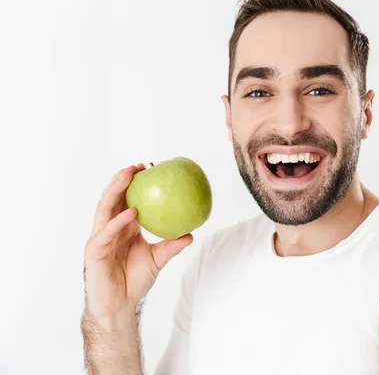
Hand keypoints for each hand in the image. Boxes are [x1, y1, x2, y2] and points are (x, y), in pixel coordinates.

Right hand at [83, 163, 193, 322]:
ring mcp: (100, 238)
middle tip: (137, 166)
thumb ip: (171, 246)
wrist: (119, 304)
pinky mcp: (94, 251)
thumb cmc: (135, 281)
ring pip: (104, 208)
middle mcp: (110, 228)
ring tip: (129, 177)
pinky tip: (131, 212)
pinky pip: (107, 233)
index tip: (149, 168)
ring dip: (115, 191)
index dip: (134, 183)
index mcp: (124, 226)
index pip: (126, 199)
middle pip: (112, 198)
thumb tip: (191, 234)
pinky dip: (118, 221)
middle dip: (122, 179)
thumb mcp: (158, 259)